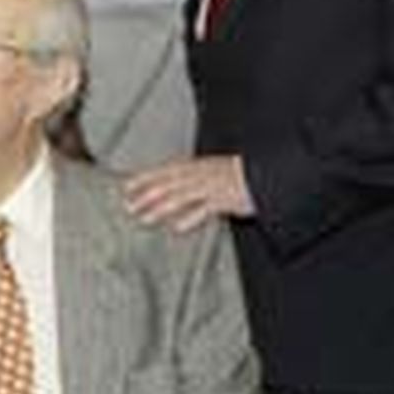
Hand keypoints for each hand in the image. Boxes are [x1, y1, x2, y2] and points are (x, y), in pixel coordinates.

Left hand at [123, 155, 254, 232]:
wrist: (267, 175)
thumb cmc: (240, 175)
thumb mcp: (213, 171)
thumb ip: (193, 180)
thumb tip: (174, 191)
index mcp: (197, 166)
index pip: (165, 171)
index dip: (144, 177)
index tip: (126, 186)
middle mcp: (201, 174)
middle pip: (168, 184)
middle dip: (146, 194)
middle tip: (127, 206)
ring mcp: (212, 186)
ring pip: (180, 196)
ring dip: (160, 207)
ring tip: (144, 219)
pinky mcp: (225, 200)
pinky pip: (204, 209)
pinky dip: (190, 218)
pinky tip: (176, 228)